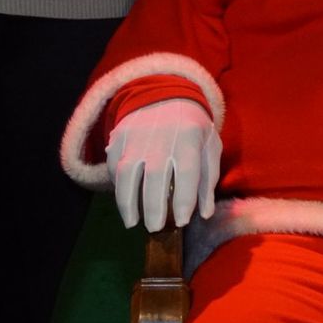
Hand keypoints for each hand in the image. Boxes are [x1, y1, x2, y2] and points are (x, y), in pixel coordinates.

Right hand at [106, 98, 220, 231]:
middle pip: (155, 177)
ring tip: (132, 223)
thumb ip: (208, 179)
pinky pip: (113, 165)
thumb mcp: (209, 146)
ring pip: (127, 172)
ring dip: (127, 202)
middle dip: (153, 208)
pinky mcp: (119, 136)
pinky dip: (117, 186)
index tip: (181, 222)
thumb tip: (204, 214)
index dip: (183, 201)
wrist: (165, 93)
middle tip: (155, 228)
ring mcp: (136, 135)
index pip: (186, 173)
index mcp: (189, 137)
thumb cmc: (193, 127)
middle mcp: (161, 136)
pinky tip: (125, 200)